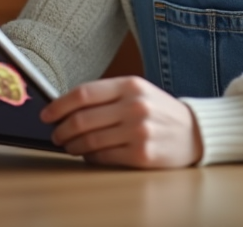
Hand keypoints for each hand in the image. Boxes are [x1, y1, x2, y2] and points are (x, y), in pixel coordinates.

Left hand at [40, 76, 202, 168]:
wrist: (195, 132)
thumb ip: (108, 96)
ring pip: (90, 140)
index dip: (59, 105)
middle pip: (82, 119)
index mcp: (130, 85)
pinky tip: (88, 155)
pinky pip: (104, 157)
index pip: (83, 93)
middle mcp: (134, 106)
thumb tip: (67, 107)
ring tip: (69, 146)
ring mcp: (139, 131)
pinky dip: (90, 157)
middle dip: (62, 129)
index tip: (47, 114)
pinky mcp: (142, 154)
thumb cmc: (160, 111)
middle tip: (56, 134)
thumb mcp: (138, 92)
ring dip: (72, 146)